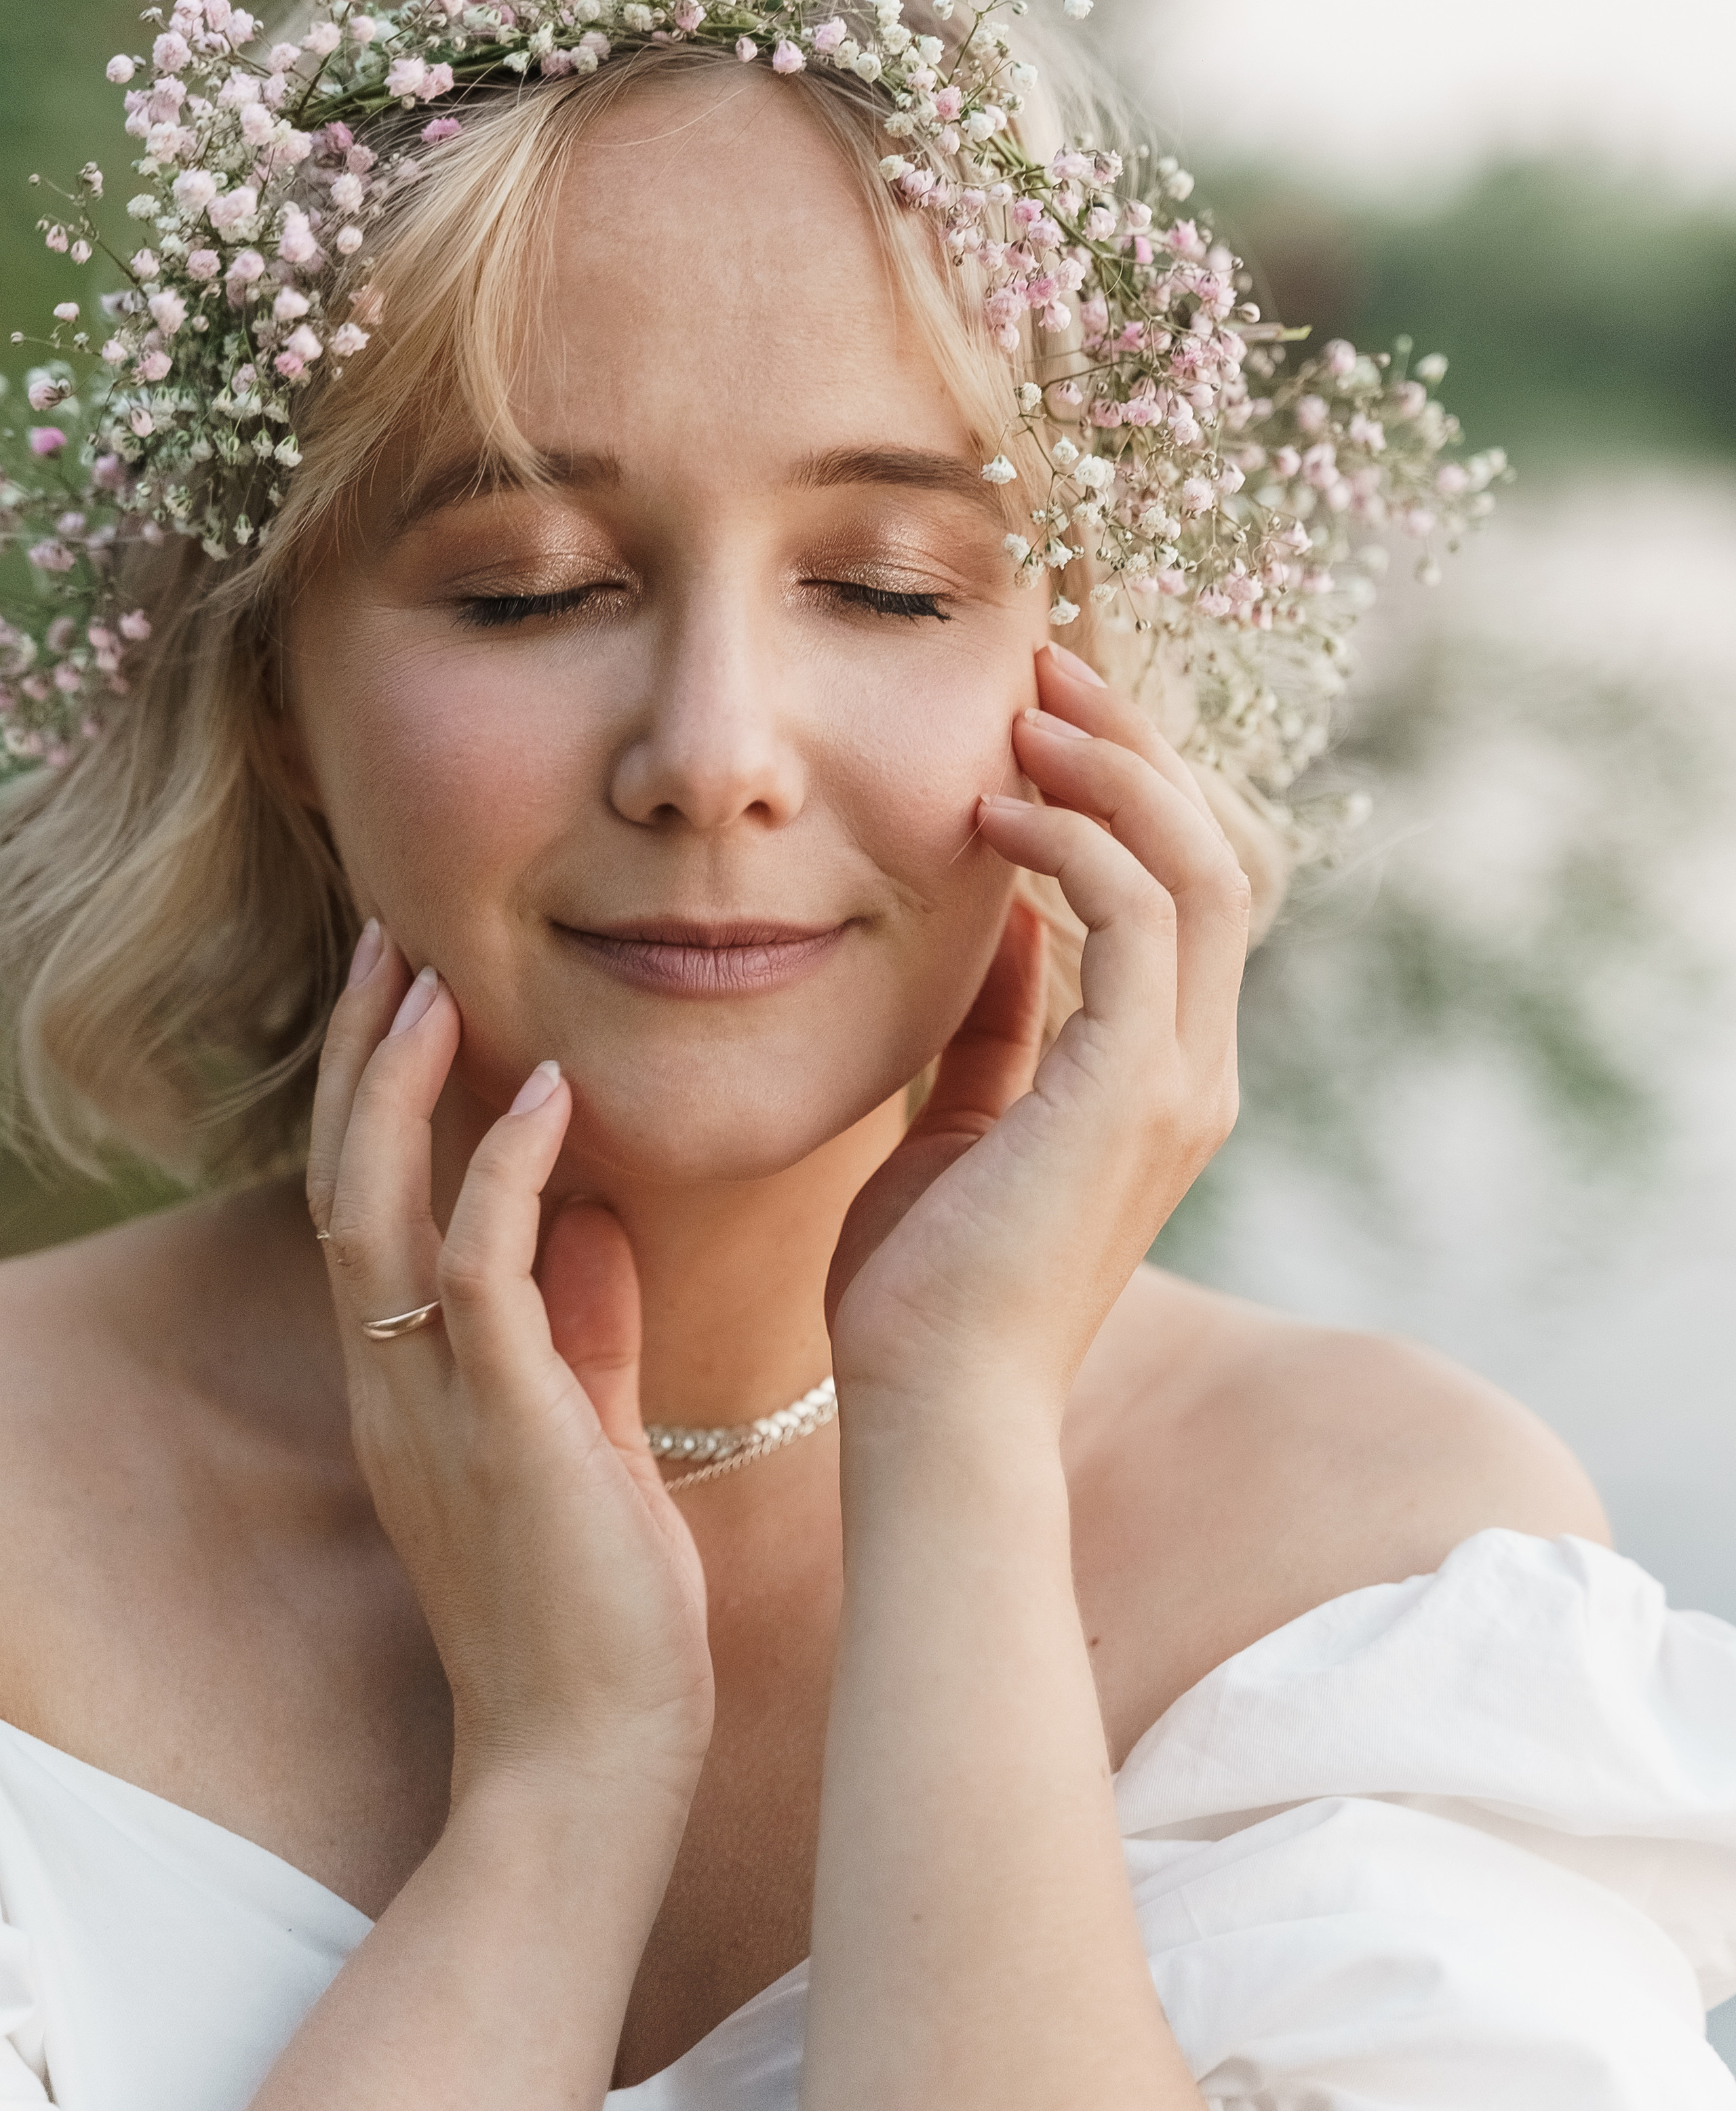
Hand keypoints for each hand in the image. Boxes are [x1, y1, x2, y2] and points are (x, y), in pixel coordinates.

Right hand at [306, 933, 713, 1805]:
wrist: (594, 1765)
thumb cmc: (599, 1611)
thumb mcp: (583, 1438)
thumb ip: (578, 1333)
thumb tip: (594, 1220)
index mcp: (410, 1384)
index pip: (367, 1207)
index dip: (377, 1097)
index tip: (414, 996)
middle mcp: (392, 1381)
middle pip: (339, 1181)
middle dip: (364, 1058)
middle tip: (394, 944)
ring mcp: (429, 1403)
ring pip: (373, 1205)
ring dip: (401, 1085)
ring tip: (433, 978)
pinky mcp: (498, 1423)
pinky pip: (475, 1268)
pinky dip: (500, 1169)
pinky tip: (541, 1090)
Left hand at [825, 642, 1249, 1422]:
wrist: (931, 1410)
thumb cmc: (927, 1287)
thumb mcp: (963, 1123)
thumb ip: (1001, 1026)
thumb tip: (1007, 922)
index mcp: (1161, 1078)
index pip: (1182, 891)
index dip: (1129, 788)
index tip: (1041, 715)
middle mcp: (1195, 1071)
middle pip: (1210, 853)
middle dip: (1133, 747)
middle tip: (1044, 668)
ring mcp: (1179, 1081)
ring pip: (1193, 866)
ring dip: (1111, 771)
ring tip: (1021, 710)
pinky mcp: (1133, 1089)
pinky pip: (1134, 914)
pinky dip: (1075, 841)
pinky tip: (991, 811)